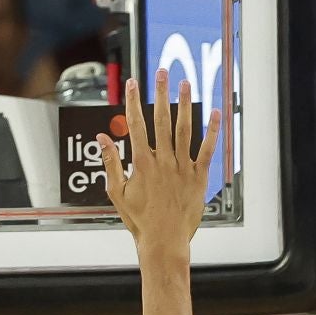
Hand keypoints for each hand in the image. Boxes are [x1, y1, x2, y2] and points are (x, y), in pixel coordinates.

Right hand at [99, 71, 221, 252]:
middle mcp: (163, 161)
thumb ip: (110, 162)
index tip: (134, 83)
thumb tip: (101, 138)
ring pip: (185, 130)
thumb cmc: (140, 221)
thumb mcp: (117, 192)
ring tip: (186, 83)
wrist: (164, 242)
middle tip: (162, 72)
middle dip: (161, 94)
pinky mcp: (198, 178)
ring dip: (185, 104)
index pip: (136, 125)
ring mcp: (182, 169)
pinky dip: (211, 132)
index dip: (134, 102)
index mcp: (142, 163)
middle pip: (162, 120)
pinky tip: (214, 113)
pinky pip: (207, 151)